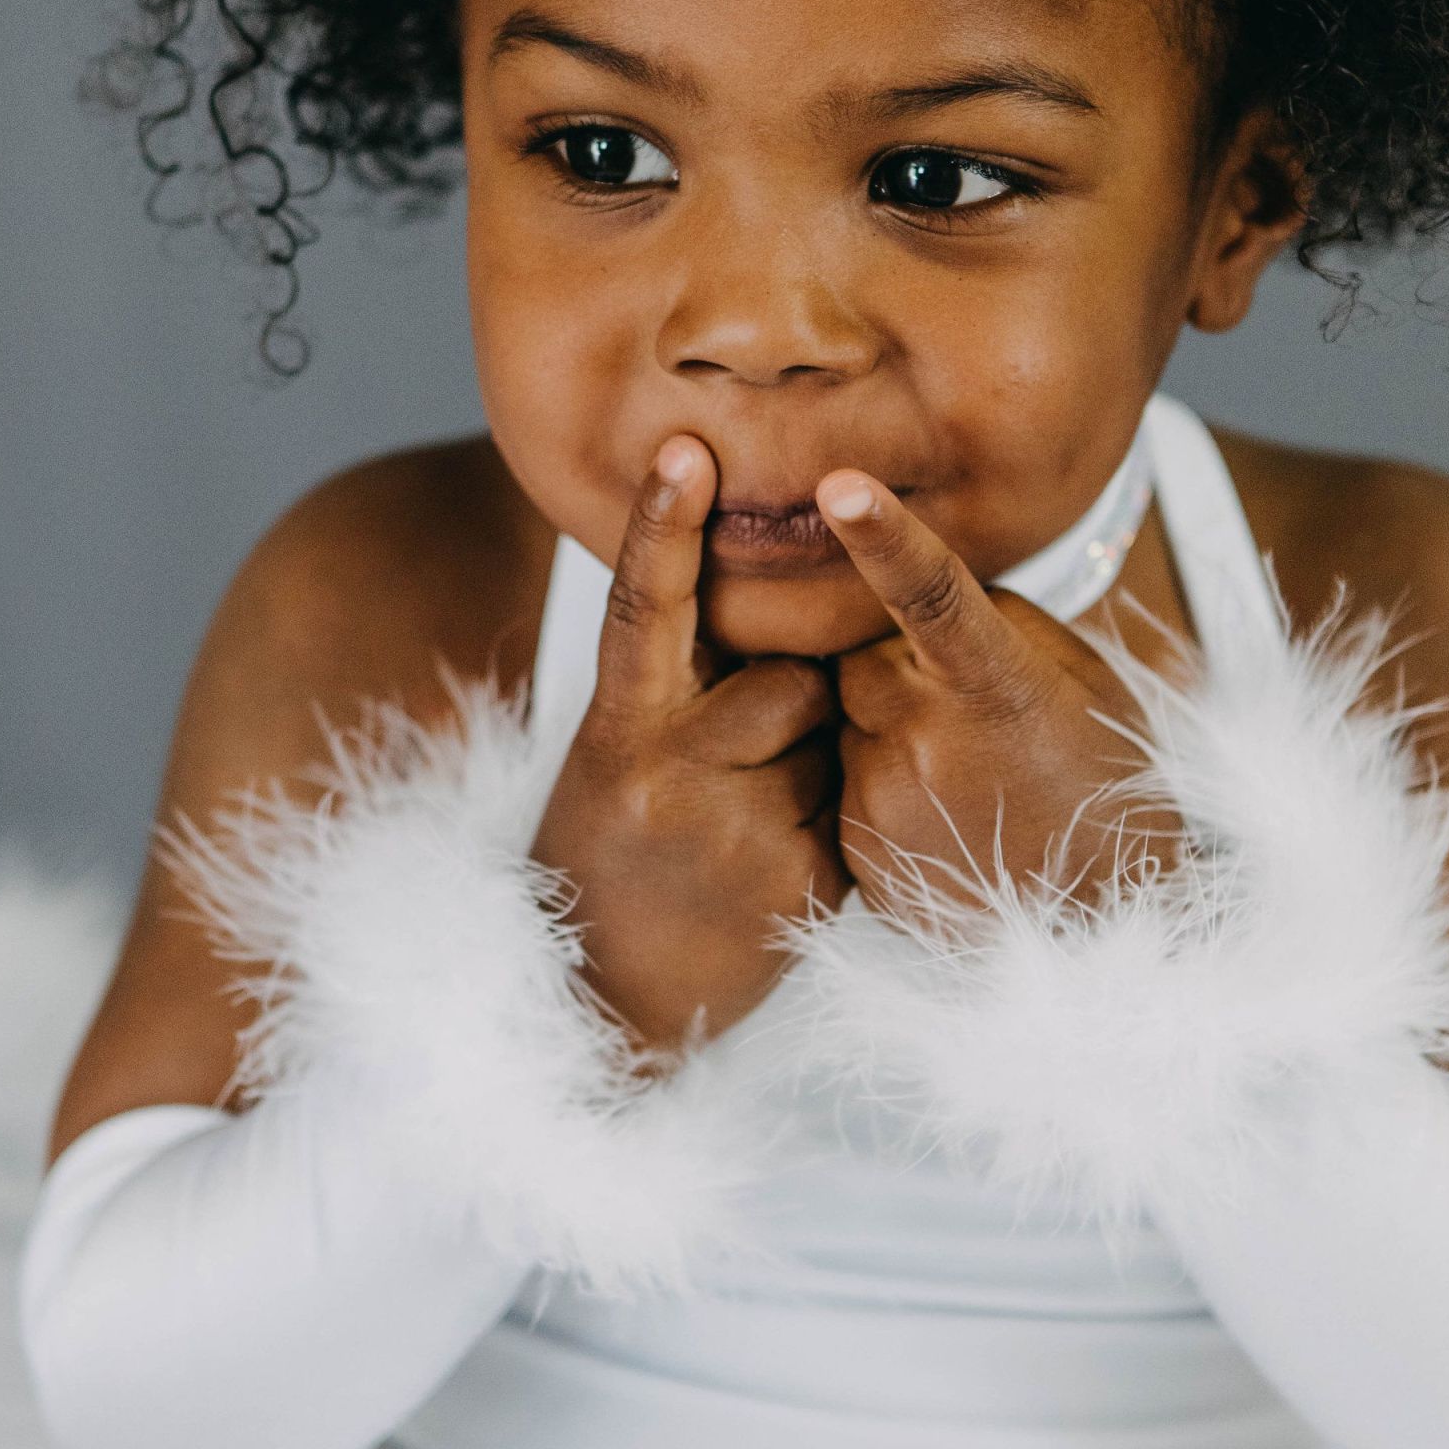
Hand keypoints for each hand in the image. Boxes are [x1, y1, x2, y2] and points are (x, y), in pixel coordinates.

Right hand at [534, 439, 843, 1052]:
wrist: (600, 998)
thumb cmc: (616, 848)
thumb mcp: (616, 758)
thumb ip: (676, 687)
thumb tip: (766, 612)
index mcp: (617, 729)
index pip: (642, 609)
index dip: (663, 526)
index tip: (687, 449)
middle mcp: (668, 771)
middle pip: (786, 673)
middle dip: (788, 698)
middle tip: (730, 772)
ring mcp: (734, 829)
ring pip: (826, 736)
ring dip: (810, 763)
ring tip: (741, 827)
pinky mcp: (797, 883)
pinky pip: (849, 808)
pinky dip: (826, 826)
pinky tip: (769, 873)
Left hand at [815, 471, 1161, 920]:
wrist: (1101, 918)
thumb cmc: (1098, 774)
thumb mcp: (1076, 678)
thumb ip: (992, 621)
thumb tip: (911, 591)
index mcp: (995, 686)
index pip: (931, 592)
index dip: (883, 535)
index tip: (838, 486)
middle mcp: (928, 742)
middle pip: (862, 651)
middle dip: (895, 659)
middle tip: (962, 705)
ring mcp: (886, 801)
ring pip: (848, 714)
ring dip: (888, 721)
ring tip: (962, 772)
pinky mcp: (859, 849)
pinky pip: (843, 776)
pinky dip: (880, 778)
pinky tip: (942, 811)